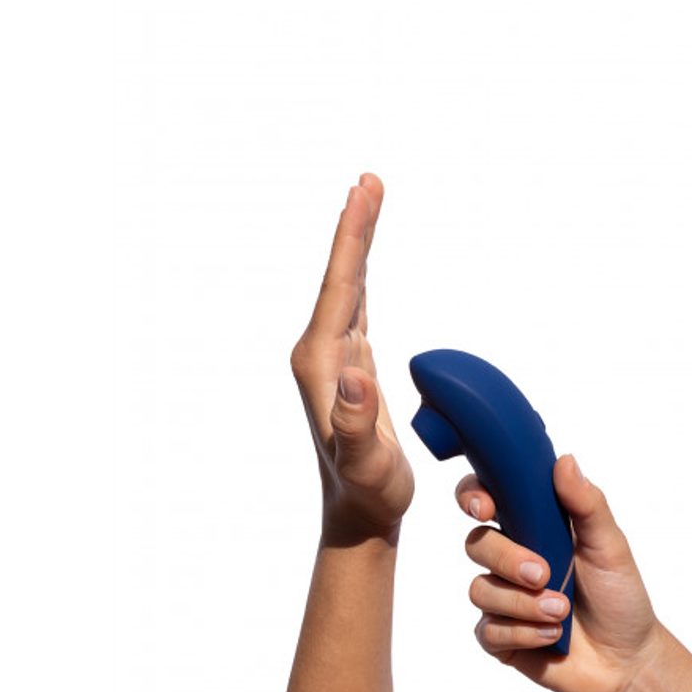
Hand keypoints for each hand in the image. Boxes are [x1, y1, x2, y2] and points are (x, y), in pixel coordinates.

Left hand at [290, 173, 413, 540]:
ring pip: (348, 286)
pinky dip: (363, 273)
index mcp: (321, 362)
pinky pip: (356, 305)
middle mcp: (321, 352)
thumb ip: (356, 422)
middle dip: (355, 227)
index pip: (340, 287)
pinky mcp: (350, 364)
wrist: (359, 510)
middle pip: (341, 276)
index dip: (352, 238)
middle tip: (369, 181)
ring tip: (369, 202)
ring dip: (359, 243)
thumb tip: (354, 374)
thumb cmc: (367, 489)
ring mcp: (334, 357)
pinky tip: (364, 262)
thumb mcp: (365, 461)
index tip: (363, 193)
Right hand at [456, 454, 661, 691]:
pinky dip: (522, 632)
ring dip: (522, 603)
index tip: (485, 508)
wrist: (628, 660)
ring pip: (480, 590)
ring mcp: (501, 598)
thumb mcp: (610, 545)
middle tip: (543, 574)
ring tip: (560, 612)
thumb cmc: (619, 595)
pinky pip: (487, 630)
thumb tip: (565, 461)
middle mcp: (508, 558)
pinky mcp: (499, 636)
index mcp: (529, 526)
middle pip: (476, 544)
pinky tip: (552, 636)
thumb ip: (586, 503)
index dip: (472, 497)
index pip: (483, 498)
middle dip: (507, 559)